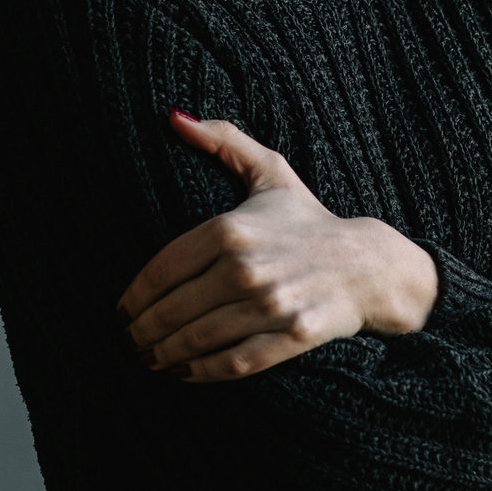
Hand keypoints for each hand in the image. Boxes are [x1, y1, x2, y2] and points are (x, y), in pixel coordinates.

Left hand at [115, 111, 434, 381]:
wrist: (371, 263)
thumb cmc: (309, 220)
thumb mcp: (269, 171)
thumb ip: (221, 141)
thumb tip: (172, 116)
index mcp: (230, 229)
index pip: (162, 269)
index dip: (134, 296)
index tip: (120, 310)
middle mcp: (246, 268)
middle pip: (174, 308)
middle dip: (144, 330)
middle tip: (130, 341)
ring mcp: (271, 304)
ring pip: (199, 337)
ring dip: (165, 354)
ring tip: (149, 360)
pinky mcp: (293, 336)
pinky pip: (236, 361)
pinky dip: (203, 372)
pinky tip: (183, 375)